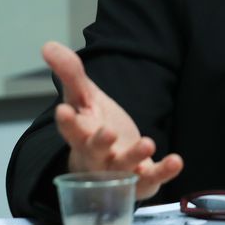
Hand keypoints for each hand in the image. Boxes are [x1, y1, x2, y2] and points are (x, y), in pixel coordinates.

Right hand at [42, 41, 183, 200]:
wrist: (107, 162)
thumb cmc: (92, 125)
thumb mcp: (83, 97)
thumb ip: (70, 73)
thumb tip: (48, 45)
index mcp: (80, 134)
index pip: (70, 129)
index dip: (67, 122)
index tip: (63, 111)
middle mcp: (96, 155)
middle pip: (94, 151)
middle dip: (99, 143)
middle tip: (107, 132)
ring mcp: (118, 170)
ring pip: (123, 167)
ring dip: (134, 156)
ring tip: (147, 143)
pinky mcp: (141, 178)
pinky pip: (151, 177)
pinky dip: (163, 171)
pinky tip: (176, 161)